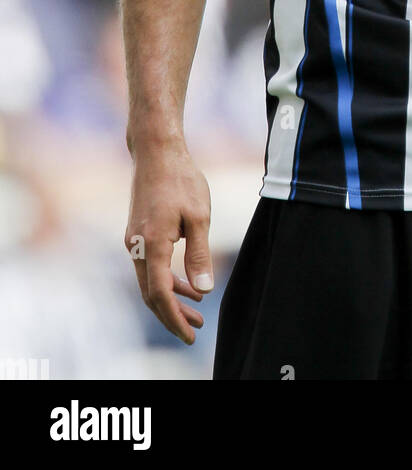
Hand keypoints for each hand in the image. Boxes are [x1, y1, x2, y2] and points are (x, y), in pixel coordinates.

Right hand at [124, 140, 213, 344]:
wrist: (156, 151)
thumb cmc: (181, 178)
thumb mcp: (199, 216)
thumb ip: (199, 254)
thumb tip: (203, 289)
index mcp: (152, 245)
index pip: (159, 295)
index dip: (174, 318)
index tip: (190, 334)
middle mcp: (136, 246)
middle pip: (151, 294)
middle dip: (172, 314)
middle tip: (196, 329)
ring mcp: (134, 239)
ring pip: (150, 281)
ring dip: (171, 298)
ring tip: (197, 311)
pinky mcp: (137, 233)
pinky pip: (150, 266)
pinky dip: (167, 278)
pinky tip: (187, 283)